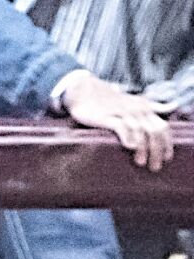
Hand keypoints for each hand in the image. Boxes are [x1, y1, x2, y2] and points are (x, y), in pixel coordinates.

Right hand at [58, 71, 173, 170]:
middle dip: (157, 150)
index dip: (167, 144)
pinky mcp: (108, 116)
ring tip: (141, 163)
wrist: (86, 92)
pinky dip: (128, 137)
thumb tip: (173, 106)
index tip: (166, 158)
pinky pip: (122, 127)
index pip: (163, 127)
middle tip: (154, 167)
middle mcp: (137, 109)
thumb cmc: (110, 100)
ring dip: (143, 148)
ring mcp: (123, 112)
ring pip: (140, 131)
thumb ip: (153, 105)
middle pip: (154, 131)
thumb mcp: (135, 101)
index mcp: (145, 107)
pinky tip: (130, 147)